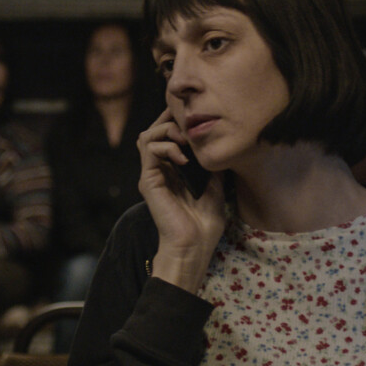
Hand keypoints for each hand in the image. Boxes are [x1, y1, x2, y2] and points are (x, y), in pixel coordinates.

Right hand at [136, 108, 226, 293]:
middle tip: (190, 127)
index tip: (198, 121)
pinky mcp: (148, 181)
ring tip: (185, 141)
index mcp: (172, 169)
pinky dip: (166, 146)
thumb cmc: (204, 222)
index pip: (167, 134)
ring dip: (167, 130)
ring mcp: (152, 174)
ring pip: (147, 135)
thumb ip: (210, 163)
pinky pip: (149, 150)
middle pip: (154, 129)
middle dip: (171, 120)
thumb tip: (218, 142)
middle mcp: (159, 169)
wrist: (194, 245)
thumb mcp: (215, 185)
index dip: (178, 121)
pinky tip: (183, 158)